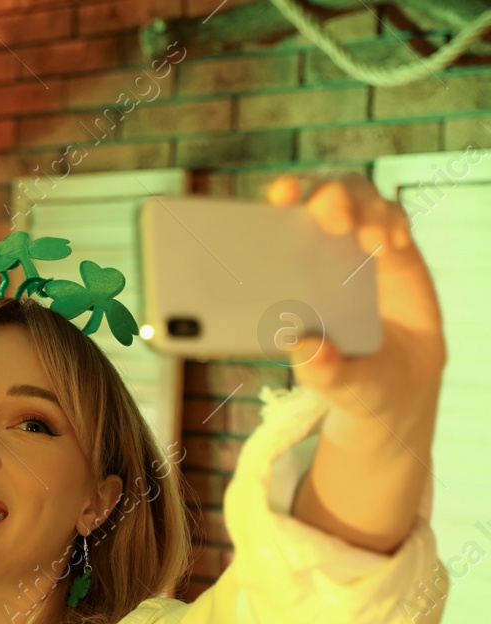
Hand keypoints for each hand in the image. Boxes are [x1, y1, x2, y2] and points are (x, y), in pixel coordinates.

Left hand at [265, 175, 445, 434]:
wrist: (399, 380)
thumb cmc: (349, 376)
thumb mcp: (336, 383)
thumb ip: (321, 370)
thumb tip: (302, 347)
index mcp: (283, 277)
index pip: (269, 226)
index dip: (272, 204)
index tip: (280, 195)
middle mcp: (315, 251)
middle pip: (315, 199)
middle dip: (323, 197)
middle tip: (329, 217)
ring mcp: (354, 245)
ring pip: (355, 198)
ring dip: (361, 208)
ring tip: (371, 243)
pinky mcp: (394, 249)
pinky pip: (392, 218)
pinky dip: (392, 223)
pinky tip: (392, 248)